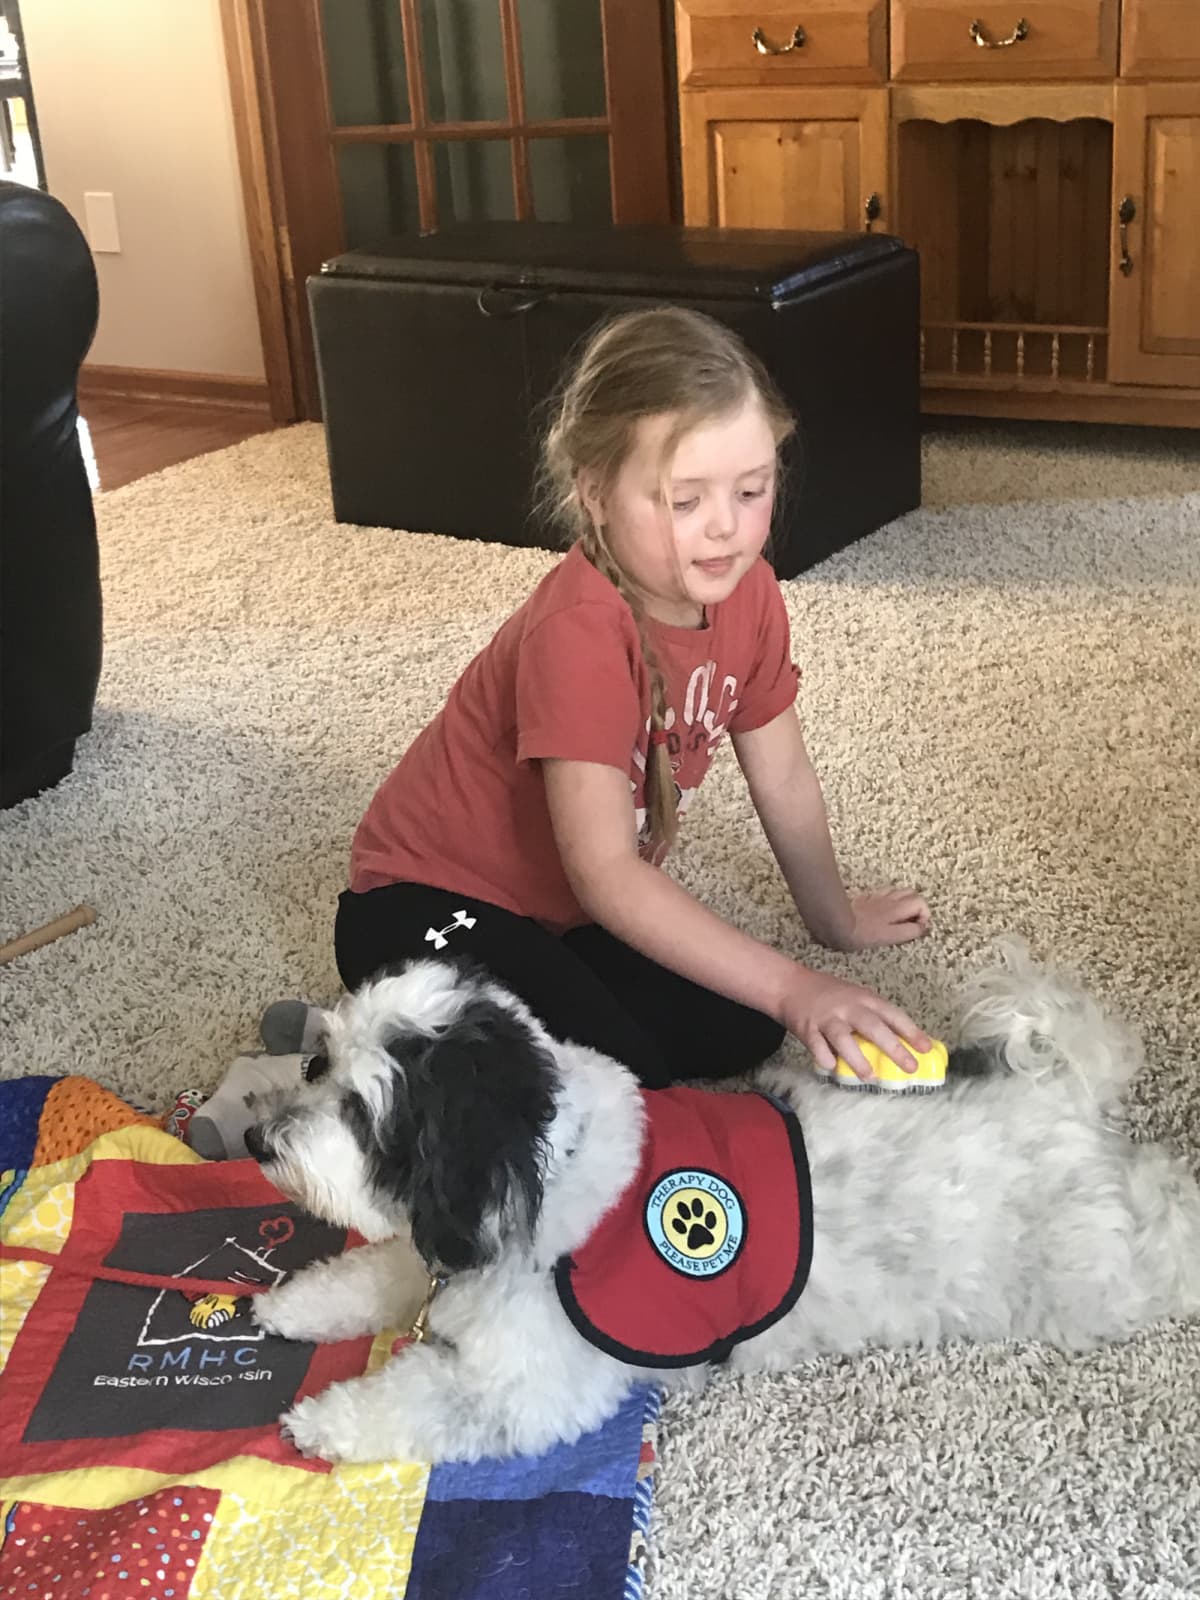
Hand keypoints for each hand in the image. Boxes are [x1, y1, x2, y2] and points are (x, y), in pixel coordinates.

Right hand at [780, 966, 932, 1078]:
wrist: (791, 986)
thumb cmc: (829, 995)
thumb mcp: (856, 997)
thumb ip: (875, 1016)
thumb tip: (903, 1042)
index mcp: (863, 998)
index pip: (892, 1014)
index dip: (911, 1031)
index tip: (926, 1048)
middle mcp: (847, 1007)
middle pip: (873, 1027)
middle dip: (893, 1047)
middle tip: (910, 1067)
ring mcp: (826, 1018)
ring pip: (843, 1038)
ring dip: (858, 1059)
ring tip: (870, 1076)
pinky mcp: (807, 1028)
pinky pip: (817, 1046)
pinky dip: (825, 1058)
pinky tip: (832, 1067)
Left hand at [823, 889, 930, 951]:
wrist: (838, 924)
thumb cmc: (862, 935)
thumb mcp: (890, 937)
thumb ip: (909, 931)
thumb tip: (921, 928)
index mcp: (897, 909)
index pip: (920, 903)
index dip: (924, 915)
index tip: (918, 927)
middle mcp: (889, 900)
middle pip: (911, 893)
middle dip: (916, 906)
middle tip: (911, 921)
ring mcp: (876, 897)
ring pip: (897, 891)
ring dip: (903, 901)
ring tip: (899, 916)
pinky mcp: (864, 898)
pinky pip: (881, 893)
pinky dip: (887, 899)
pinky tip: (882, 910)